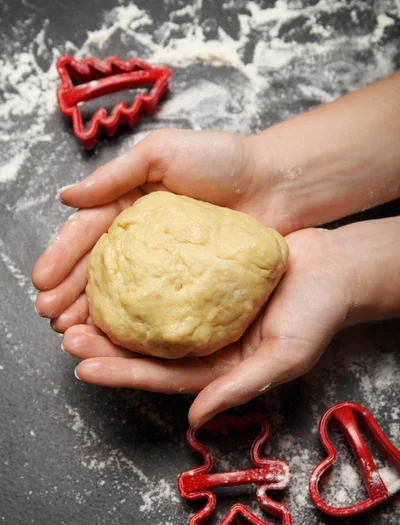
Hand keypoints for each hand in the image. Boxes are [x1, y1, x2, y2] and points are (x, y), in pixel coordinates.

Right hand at [32, 129, 275, 329]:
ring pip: (121, 291)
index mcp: (130, 205)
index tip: (41, 282)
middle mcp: (143, 237)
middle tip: (51, 317)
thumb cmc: (222, 160)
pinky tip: (114, 337)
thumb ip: (115, 176)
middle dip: (68, 293)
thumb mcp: (162, 154)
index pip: (87, 233)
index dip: (61, 257)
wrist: (276, 182)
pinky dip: (133, 321)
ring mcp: (166, 264)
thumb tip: (66, 197)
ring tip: (71, 333)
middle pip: (97, 268)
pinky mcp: (190, 284)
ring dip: (92, 313)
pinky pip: (156, 305)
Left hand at [61, 227, 352, 425]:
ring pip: (152, 320)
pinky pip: (167, 285)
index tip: (85, 369)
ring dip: (115, 318)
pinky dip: (139, 284)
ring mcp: (205, 313)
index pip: (165, 377)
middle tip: (70, 340)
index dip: (124, 375)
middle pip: (149, 352)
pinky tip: (113, 276)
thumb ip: (240, 386)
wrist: (334, 268)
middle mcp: (208, 343)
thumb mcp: (284, 354)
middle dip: (107, 350)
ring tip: (76, 314)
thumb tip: (196, 418)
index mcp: (222, 367)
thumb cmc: (317, 313)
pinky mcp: (207, 282)